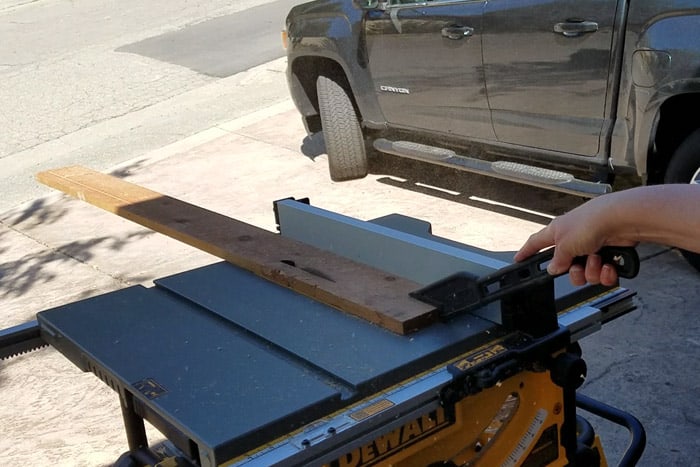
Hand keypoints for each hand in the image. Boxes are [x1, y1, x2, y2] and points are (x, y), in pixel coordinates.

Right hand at [514, 196, 635, 285]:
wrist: (621, 220)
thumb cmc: (590, 222)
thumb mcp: (565, 244)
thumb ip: (557, 260)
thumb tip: (553, 268)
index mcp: (557, 232)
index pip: (536, 243)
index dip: (526, 252)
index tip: (518, 260)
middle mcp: (573, 240)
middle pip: (566, 268)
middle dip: (575, 273)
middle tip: (577, 267)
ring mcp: (591, 247)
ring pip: (586, 273)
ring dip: (592, 271)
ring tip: (596, 259)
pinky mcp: (608, 254)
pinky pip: (602, 274)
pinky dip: (606, 273)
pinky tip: (609, 265)